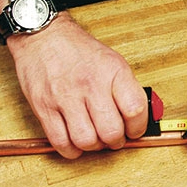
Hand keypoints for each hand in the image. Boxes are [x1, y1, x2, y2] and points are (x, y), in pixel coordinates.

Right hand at [7, 13, 147, 158]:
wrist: (43, 36)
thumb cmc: (79, 50)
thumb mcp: (112, 61)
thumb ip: (126, 88)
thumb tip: (143, 116)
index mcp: (113, 71)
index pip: (135, 110)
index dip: (138, 127)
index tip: (135, 130)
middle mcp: (90, 85)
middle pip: (111, 131)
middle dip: (116, 141)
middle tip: (115, 137)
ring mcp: (65, 97)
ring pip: (87, 141)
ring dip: (95, 146)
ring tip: (95, 138)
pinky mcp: (44, 108)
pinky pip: (60, 142)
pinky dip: (72, 150)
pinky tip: (76, 142)